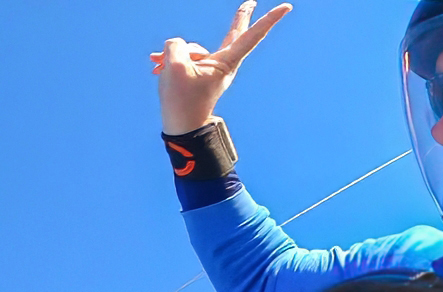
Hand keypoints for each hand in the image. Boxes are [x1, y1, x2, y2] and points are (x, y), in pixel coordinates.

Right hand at [151, 1, 291, 134]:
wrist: (182, 128)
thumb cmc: (182, 101)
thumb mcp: (174, 67)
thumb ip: (176, 46)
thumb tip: (179, 46)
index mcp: (227, 62)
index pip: (251, 36)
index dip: (268, 19)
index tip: (286, 7)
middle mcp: (223, 64)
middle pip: (235, 34)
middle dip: (241, 16)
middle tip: (252, 1)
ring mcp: (212, 69)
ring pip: (193, 49)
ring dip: (173, 55)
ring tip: (159, 67)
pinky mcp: (200, 74)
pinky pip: (185, 58)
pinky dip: (170, 60)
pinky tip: (155, 66)